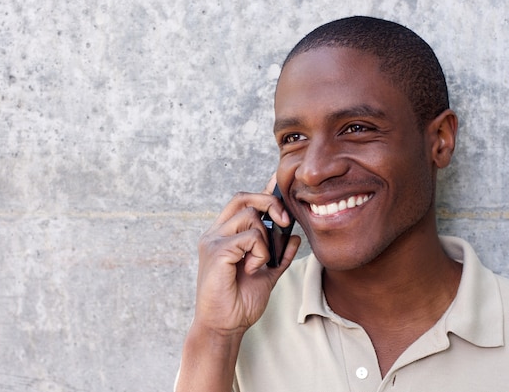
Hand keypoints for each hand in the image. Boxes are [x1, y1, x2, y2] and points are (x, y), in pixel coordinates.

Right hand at [192, 181, 300, 335]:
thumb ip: (279, 255)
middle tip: (286, 222)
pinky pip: (249, 237)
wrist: (225, 326)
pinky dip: (259, 253)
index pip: (242, 202)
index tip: (279, 182)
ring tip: (259, 263)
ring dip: (264, 239)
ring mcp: (213, 240)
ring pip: (250, 216)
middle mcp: (215, 233)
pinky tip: (252, 269)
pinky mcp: (216, 250)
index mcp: (224, 235)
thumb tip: (295, 238)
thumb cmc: (240, 303)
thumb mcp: (267, 274)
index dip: (262, 190)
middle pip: (243, 198)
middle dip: (270, 203)